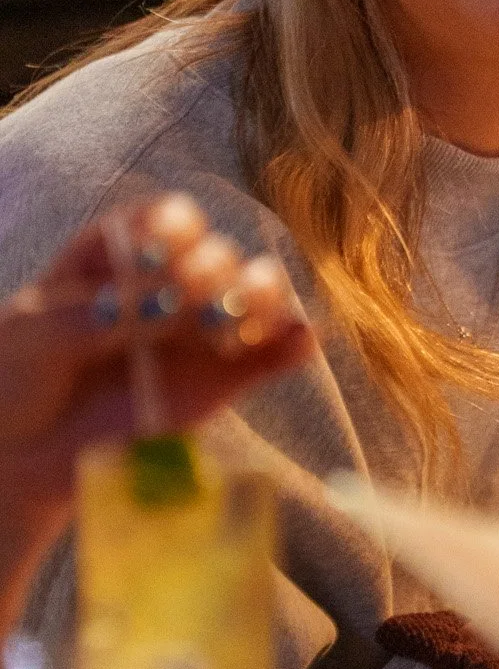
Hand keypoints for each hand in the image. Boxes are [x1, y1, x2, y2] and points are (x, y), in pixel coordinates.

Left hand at [0, 194, 312, 623]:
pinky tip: (299, 343)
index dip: (170, 233)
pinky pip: (274, 354)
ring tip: (230, 328)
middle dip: (208, 274)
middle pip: (220, 255)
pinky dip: (294, 344)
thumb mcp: (32, 334)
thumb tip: (160, 309)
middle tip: (176, 312)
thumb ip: (88, 317)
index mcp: (124, 251)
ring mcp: (203, 330)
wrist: (26, 449)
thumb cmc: (19, 374)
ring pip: (259, 294)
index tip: (146, 264)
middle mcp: (173, 281)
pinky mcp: (227, 378)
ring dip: (259, 300)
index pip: (170, 219)